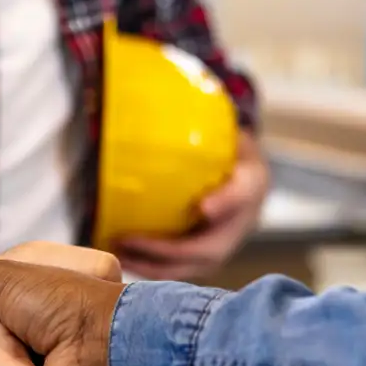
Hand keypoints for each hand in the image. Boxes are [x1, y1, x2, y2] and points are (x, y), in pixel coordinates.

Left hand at [114, 130, 268, 279]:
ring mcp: (222, 248)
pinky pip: (176, 270)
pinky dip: (147, 267)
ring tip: (115, 250)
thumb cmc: (226, 152)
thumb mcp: (225, 132)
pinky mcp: (203, 260)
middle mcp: (240, 224)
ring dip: (150, 264)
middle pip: (208, 248)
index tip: (204, 206)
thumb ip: (204, 125)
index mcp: (250, 186)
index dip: (225, 203)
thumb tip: (162, 96)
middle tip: (129, 238)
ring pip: (189, 267)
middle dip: (166, 249)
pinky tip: (118, 255)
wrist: (244, 183)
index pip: (242, 195)